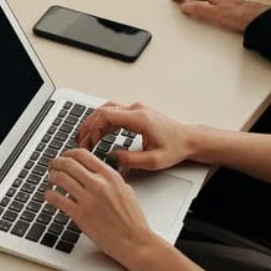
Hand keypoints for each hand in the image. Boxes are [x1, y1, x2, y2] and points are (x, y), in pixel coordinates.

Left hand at [45, 149, 155, 266]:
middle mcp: (98, 184)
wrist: (134, 241)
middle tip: (53, 167)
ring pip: (60, 178)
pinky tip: (50, 196)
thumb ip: (108, 179)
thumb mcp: (125, 190)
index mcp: (110, 176)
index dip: (68, 154)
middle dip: (56, 163)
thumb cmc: (131, 219)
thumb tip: (94, 172)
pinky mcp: (80, 215)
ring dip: (52, 177)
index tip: (65, 157)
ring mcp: (88, 199)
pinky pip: (57, 199)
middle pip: (68, 163)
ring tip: (51, 180)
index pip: (82, 154)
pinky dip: (49, 195)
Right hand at [74, 102, 194, 171]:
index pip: (107, 115)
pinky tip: (99, 133)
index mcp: (139, 118)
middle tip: (81, 140)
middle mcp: (137, 110)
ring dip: (95, 122)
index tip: (88, 141)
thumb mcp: (153, 160)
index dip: (93, 128)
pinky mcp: (138, 113)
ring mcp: (137, 109)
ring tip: (86, 136)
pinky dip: (104, 122)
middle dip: (89, 126)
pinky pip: (116, 113)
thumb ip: (130, 160)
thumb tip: (111, 158)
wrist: (189, 140)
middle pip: (104, 111)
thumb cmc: (175, 148)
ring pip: (108, 110)